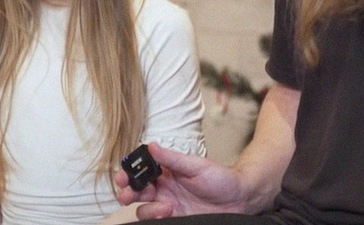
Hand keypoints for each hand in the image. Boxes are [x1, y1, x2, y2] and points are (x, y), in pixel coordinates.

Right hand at [115, 143, 247, 218]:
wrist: (240, 199)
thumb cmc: (221, 178)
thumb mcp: (196, 166)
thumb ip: (172, 158)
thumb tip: (150, 146)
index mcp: (166, 172)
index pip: (140, 172)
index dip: (128, 173)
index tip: (123, 176)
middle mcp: (164, 189)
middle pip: (136, 192)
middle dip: (127, 193)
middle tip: (127, 195)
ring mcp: (169, 206)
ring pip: (144, 209)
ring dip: (149, 208)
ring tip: (167, 207)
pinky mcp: (176, 220)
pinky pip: (156, 221)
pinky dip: (156, 218)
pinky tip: (167, 214)